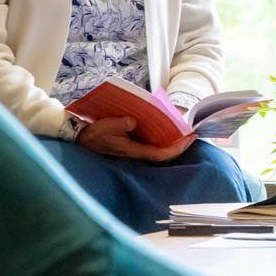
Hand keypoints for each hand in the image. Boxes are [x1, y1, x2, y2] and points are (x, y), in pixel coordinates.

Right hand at [77, 116, 196, 161]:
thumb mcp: (102, 127)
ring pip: (159, 150)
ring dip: (172, 142)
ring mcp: (136, 151)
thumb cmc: (93, 134)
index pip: (160, 154)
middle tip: (193, 134)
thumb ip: (118, 124)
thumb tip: (133, 121)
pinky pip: (153, 145)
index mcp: (132, 150)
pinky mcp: (133, 146)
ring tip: (184, 130)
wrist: (82, 139)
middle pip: (164, 154)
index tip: (190, 138)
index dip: (177, 148)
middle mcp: (137, 153)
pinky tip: (167, 128)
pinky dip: (162, 138)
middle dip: (180, 146)